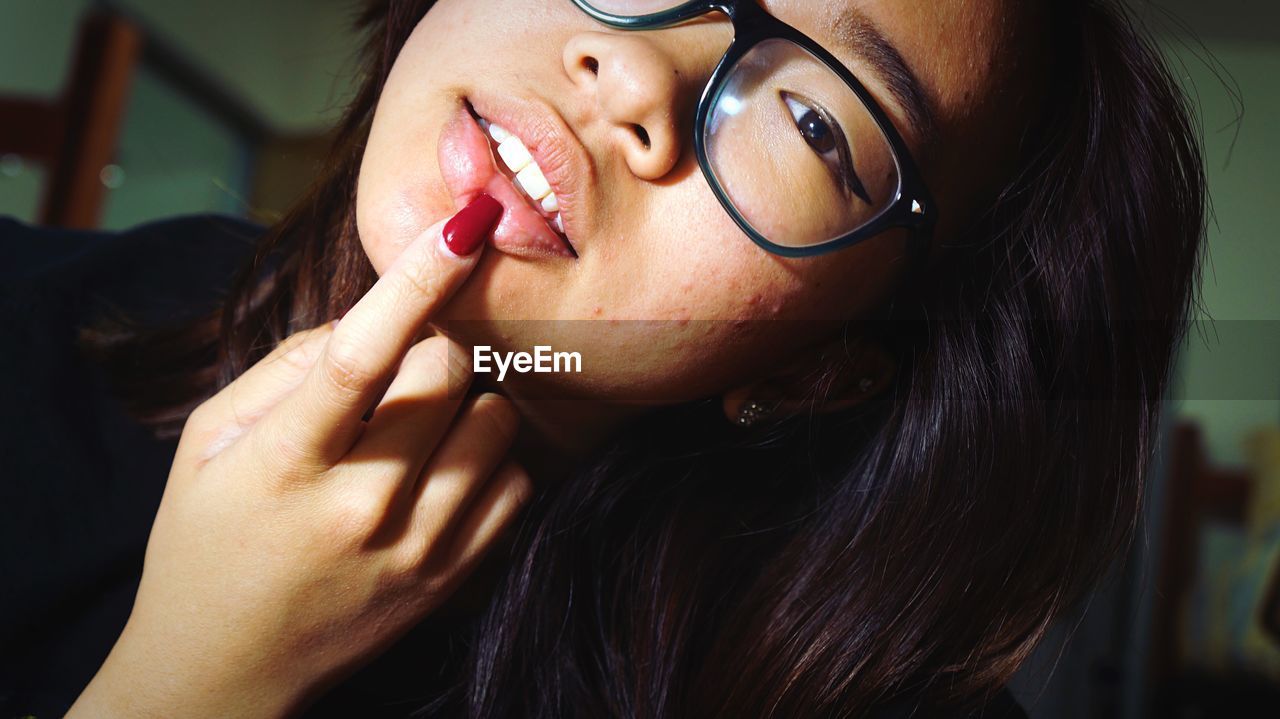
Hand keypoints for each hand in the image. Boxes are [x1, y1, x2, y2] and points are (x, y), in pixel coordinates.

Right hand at [68, 195, 527, 717]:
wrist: (223, 670)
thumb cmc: (206, 539)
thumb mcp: (210, 442)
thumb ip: (289, 367)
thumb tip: (378, 313)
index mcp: (285, 464)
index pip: (360, 354)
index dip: (419, 280)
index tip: (469, 223)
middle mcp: (360, 507)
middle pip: (448, 374)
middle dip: (435, 345)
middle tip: (404, 364)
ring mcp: (416, 549)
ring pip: (495, 421)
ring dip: (467, 400)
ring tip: (419, 425)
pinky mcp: (453, 579)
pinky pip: (515, 481)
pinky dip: (490, 456)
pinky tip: (444, 468)